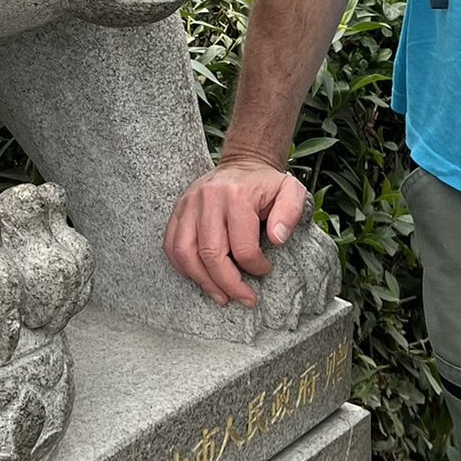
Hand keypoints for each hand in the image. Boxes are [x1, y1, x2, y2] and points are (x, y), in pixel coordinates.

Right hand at [163, 160, 308, 307]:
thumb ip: (290, 212)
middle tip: (244, 298)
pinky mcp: (178, 209)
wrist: (242, 163)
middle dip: (228, 284)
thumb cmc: (266, 183)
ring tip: (221, 296)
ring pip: (185, 253)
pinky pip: (170, 245)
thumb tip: (277, 239)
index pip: (242, 247)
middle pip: (211, 255)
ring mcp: (189, 204)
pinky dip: (182, 267)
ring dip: (203, 281)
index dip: (255, 267)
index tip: (264, 270)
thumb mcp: (291, 190)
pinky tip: (200, 278)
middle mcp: (208, 199)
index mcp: (237, 196)